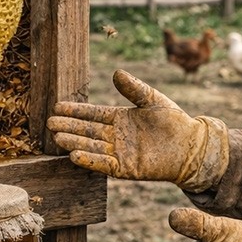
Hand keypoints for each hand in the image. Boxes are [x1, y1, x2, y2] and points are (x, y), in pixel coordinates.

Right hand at [47, 70, 227, 191]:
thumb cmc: (174, 121)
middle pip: (87, 131)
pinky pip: (104, 164)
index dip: (76, 111)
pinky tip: (74, 155)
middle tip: (49, 123)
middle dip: (69, 127)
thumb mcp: (152, 99)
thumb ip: (134, 89)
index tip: (57, 107)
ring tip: (57, 137)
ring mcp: (120, 153)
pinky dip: (89, 160)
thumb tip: (116, 72)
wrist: (192, 146)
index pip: (93, 114)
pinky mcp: (126, 169)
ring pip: (91, 147)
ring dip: (74, 143)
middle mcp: (116, 136)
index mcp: (120, 118)